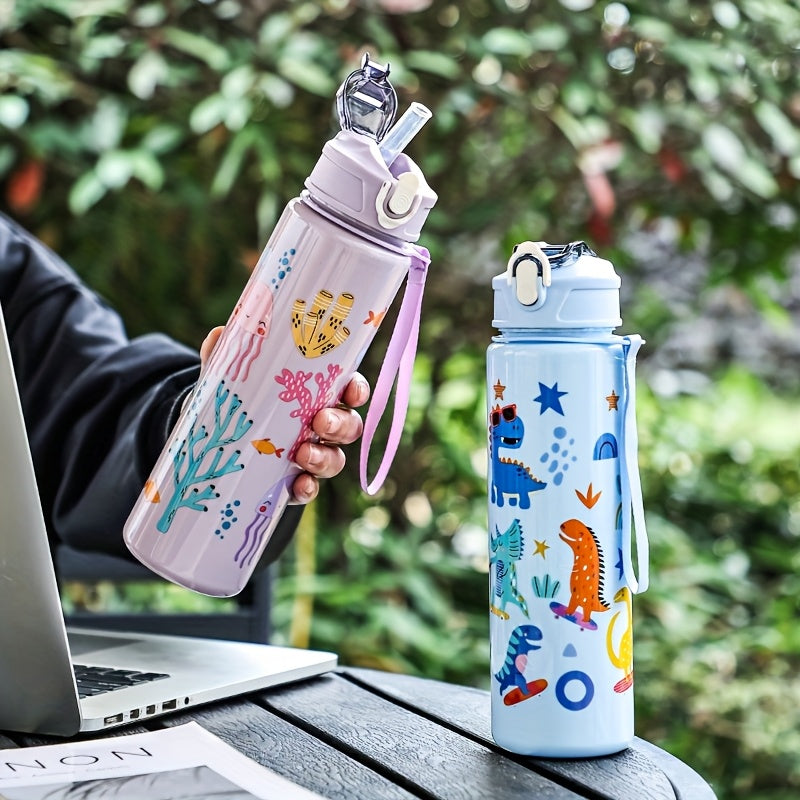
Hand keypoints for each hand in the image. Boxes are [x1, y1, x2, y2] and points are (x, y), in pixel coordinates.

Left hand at [200, 326, 369, 503]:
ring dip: (325, 457)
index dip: (357, 391)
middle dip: (341, 424)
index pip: (349, 390)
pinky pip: (310, 487)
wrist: (216, 437)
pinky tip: (300, 485)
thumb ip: (227, 357)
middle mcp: (322, 425)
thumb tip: (220, 335)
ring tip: (303, 454)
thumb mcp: (231, 375)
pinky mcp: (294, 481)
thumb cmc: (239, 398)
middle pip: (350, 426)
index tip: (350, 391)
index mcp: (318, 394)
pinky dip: (309, 488)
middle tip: (320, 421)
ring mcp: (312, 455)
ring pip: (336, 459)